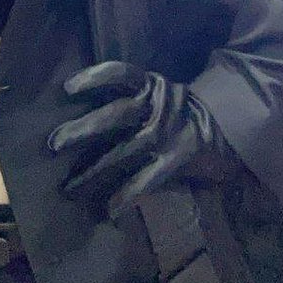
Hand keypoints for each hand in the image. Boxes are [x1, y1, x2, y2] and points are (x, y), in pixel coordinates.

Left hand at [46, 61, 239, 218]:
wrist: (230, 128)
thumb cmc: (182, 112)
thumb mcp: (160, 95)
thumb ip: (130, 102)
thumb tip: (82, 117)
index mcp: (152, 85)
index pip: (120, 72)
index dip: (93, 77)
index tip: (67, 88)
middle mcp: (157, 106)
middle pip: (113, 115)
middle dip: (81, 129)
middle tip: (52, 144)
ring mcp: (168, 133)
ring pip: (124, 151)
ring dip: (93, 171)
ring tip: (68, 188)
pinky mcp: (179, 159)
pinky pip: (148, 178)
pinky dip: (127, 194)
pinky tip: (109, 209)